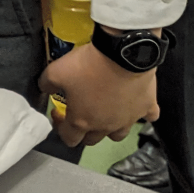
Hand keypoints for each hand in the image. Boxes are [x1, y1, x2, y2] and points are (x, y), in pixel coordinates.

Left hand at [39, 36, 161, 147]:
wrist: (123, 52)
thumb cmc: (88, 65)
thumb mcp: (55, 71)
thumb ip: (47, 84)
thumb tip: (45, 89)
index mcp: (82, 121)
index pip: (68, 138)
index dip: (59, 127)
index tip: (59, 112)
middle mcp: (106, 126)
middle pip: (92, 140)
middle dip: (82, 130)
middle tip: (80, 111)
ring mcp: (129, 119)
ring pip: (118, 134)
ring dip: (109, 127)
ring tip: (106, 110)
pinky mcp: (147, 107)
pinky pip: (148, 117)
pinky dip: (141, 113)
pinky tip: (135, 103)